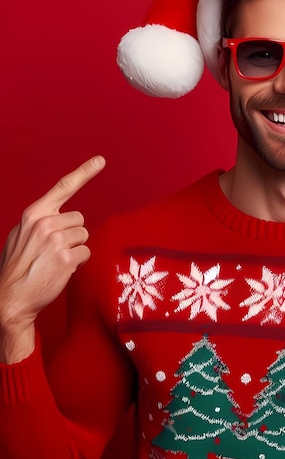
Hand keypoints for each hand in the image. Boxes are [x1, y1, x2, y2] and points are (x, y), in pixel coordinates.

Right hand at [0, 156, 105, 363]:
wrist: (10, 298)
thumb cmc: (18, 267)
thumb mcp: (22, 236)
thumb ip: (41, 223)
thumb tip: (62, 219)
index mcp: (34, 214)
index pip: (64, 187)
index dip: (84, 173)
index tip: (100, 160)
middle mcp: (46, 223)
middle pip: (79, 220)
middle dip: (72, 234)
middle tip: (53, 251)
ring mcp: (57, 240)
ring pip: (84, 237)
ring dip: (74, 249)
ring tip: (55, 261)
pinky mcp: (67, 257)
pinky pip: (85, 253)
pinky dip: (77, 262)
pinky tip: (61, 270)